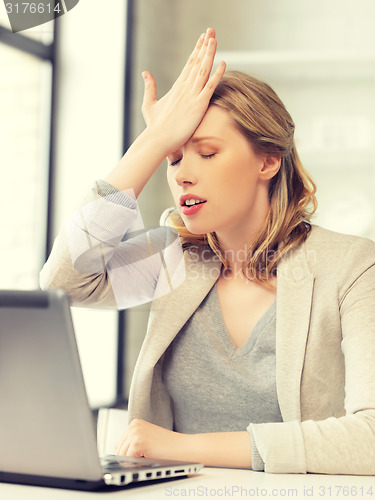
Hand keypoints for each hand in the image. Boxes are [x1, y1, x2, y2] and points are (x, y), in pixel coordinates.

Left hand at [114, 419, 251, 467]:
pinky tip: (149, 457)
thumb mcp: (148, 438)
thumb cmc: (168, 446)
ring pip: (122, 456)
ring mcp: (135, 432)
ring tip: (149, 456)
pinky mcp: (138, 442)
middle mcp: (134, 425)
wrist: (183, 448)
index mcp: (135, 423)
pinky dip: (137, 463)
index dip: (128, 453)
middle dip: (129, 457)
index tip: (139, 456)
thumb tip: (119, 452)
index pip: (120, 444)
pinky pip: (128, 460)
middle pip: (119, 450)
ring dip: (134, 460)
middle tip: (146, 456)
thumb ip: (134, 441)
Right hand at [141, 28, 225, 155]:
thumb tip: (145, 72)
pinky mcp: (198, 105)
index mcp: (176, 87)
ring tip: (214, 38)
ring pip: (203, 70)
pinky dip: (217, 74)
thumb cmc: (154, 126)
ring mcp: (192, 96)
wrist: (158, 139)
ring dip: (209, 53)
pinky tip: (223, 63)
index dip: (196, 50)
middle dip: (204, 45)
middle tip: (211, 30)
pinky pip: (210, 87)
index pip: (189, 64)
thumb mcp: (149, 104)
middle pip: (197, 62)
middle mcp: (185, 88)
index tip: (202, 38)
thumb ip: (149, 87)